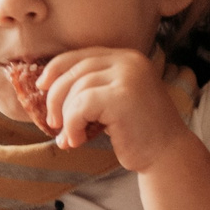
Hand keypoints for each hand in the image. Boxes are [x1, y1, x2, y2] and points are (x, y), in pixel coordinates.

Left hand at [40, 48, 191, 171]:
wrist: (167, 154)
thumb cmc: (137, 132)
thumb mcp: (113, 101)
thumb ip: (90, 87)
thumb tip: (45, 85)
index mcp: (127, 58)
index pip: (81, 55)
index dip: (56, 68)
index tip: (42, 86)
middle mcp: (129, 61)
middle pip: (75, 70)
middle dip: (56, 97)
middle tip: (53, 122)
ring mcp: (128, 77)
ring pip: (76, 89)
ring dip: (66, 117)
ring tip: (71, 138)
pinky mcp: (122, 96)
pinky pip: (80, 105)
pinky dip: (72, 125)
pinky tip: (78, 141)